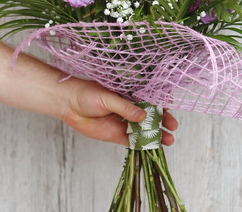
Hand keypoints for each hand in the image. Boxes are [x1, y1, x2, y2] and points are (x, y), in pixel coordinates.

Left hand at [58, 76, 177, 145]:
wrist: (69, 104)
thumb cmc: (87, 93)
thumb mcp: (107, 97)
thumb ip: (125, 107)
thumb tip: (144, 115)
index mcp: (129, 94)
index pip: (150, 98)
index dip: (161, 102)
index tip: (170, 106)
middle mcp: (129, 108)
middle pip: (151, 115)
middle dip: (163, 120)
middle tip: (172, 126)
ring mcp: (124, 122)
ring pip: (144, 129)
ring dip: (156, 134)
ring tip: (168, 140)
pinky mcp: (117, 135)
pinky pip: (133, 141)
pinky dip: (144, 145)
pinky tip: (153, 148)